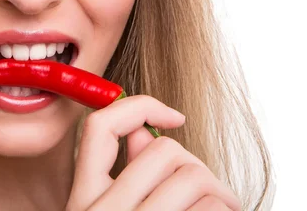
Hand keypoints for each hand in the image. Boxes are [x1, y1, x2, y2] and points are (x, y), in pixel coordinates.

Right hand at [66, 95, 241, 210]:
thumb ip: (127, 175)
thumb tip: (142, 133)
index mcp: (82, 200)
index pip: (100, 126)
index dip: (142, 106)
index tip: (175, 116)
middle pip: (163, 150)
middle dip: (196, 165)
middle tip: (211, 191)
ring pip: (193, 177)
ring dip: (219, 192)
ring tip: (222, 207)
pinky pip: (210, 207)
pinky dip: (224, 208)